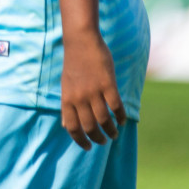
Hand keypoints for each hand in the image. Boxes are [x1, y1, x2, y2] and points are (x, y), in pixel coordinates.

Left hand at [60, 31, 125, 149]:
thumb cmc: (74, 64)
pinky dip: (121, 117)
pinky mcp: (108, 84)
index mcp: (67, 99)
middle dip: (98, 139)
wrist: (80, 40)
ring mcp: (94, 91)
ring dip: (111, 131)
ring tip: (114, 133)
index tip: (88, 147)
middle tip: (104, 141)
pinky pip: (116, 107)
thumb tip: (65, 126)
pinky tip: (122, 120)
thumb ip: (67, 106)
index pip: (72, 128)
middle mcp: (79, 98)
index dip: (80, 141)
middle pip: (90, 127)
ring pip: (104, 120)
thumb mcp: (65, 86)